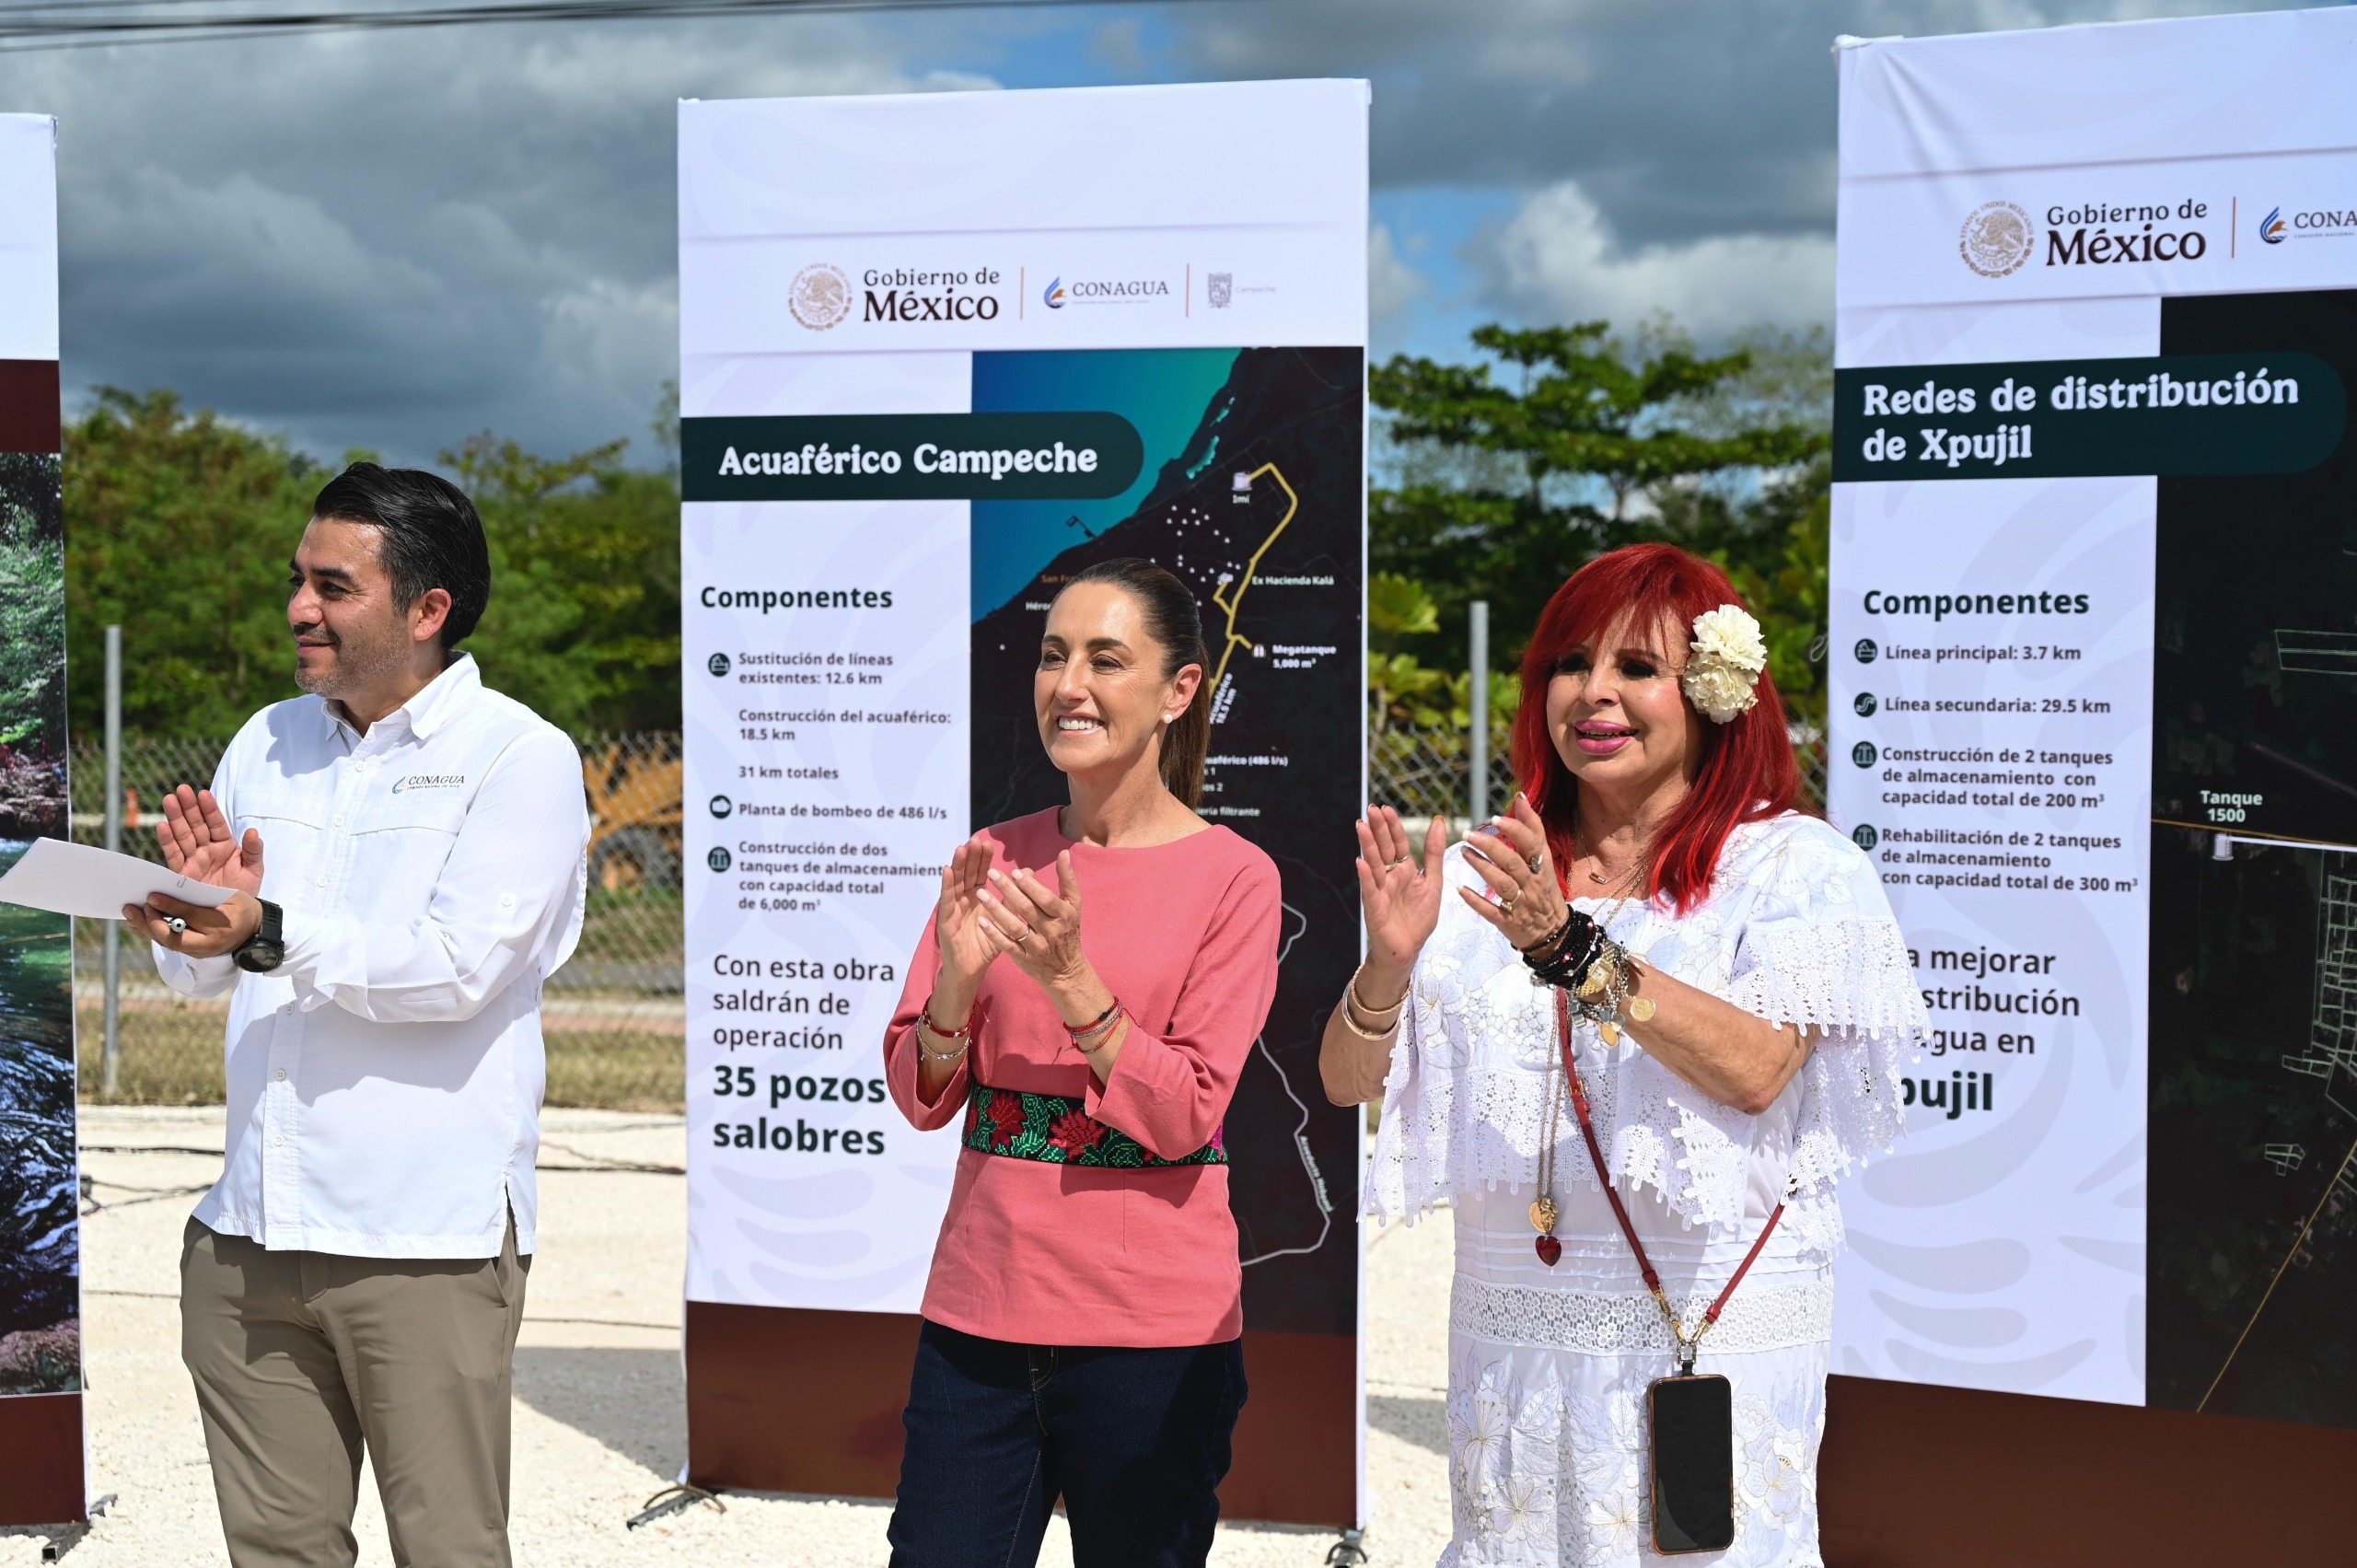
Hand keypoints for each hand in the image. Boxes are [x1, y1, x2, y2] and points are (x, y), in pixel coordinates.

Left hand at [126, 889, 261, 959]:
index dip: (170, 906)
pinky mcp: (191, 952)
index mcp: (222, 926)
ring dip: (145, 928)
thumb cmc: (242, 908)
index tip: (152, 896)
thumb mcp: (231, 896)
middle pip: (174, 938)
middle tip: (136, 908)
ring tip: (130, 913)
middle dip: (151, 923)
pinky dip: (151, 931)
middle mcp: (208, 944)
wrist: (253, 932)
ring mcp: (199, 951)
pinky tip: (138, 921)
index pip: (191, 916)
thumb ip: (203, 895)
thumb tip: (171, 891)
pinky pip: (168, 943)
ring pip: (167, 943)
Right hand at [156, 785, 264, 896]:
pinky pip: (174, 855)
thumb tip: (253, 831)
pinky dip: (168, 841)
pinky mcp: (182, 873)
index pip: (216, 823)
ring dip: (175, 818)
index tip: (203, 794)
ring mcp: (194, 860)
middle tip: (180, 790)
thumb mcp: (254, 870)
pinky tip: (162, 826)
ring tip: (169, 800)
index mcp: (225, 845)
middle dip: (188, 808)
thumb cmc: (244, 891)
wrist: (233, 915)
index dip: (209, 809)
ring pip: (183, 835)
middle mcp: (207, 850)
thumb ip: (254, 851)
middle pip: (196, 825)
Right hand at [929, 836, 1002, 1024]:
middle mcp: (964, 900)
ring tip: (962, 848)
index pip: (980, 874)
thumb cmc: (986, 945)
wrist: (971, 970)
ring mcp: (953, 908)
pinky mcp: (945, 920)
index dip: (983, 859)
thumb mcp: (1004, 919)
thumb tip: (1029, 874)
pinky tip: (947, 870)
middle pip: (967, 874)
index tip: (989, 843)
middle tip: (976, 839)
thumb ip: (1014, 897)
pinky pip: (946, 900)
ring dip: (958, 865)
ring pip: (955, 882)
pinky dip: (946, 884)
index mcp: (977, 898)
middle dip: (971, 857)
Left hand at [977, 853, 1088, 994]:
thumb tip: (1064, 853)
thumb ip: (1067, 879)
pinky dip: (994, 934)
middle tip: (991, 873)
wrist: (1067, 969)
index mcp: (1064, 915)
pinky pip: (1007, 946)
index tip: (1014, 871)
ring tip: (980, 893)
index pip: (1045, 899)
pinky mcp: (1025, 960)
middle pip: (1027, 910)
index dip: (1030, 886)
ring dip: (996, 910)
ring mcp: (1037, 947)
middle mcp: (1051, 931)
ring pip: (1015, 927)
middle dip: (1008, 890)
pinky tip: (981, 921)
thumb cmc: (1069, 929)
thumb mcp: (1074, 904)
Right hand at [1356, 808, 1446, 976]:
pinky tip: (1360, 863)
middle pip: (1383, 849)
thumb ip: (1434, 853)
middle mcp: (1389, 877)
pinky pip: (1369, 889)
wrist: (1408, 949)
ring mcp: (1380, 891)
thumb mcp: (1433, 882)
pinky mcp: (1374, 907)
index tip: (1387, 808)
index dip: (1393, 827)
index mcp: (1404, 870)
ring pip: (1373, 864)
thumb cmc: (1418, 918)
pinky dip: (1366, 877)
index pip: (1398, 843)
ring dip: (1367, 846)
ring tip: (1362, 827)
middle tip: (1372, 809)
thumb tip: (1439, 821)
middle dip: (1378, 829)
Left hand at [1458, 792, 1569, 950]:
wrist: (1553, 933)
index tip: (1495, 818)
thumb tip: (1520, 798)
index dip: (1516, 829)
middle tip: (1469, 834)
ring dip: (1482, 867)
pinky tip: (1461, 889)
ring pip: (1502, 883)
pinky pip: (1492, 911)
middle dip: (1491, 846)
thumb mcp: (1543, 860)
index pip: (1533, 843)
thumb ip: (1532, 831)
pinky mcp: (1510, 922)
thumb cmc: (1543, 889)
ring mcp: (1522, 903)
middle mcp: (1533, 883)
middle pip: (1513, 862)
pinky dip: (1477, 900)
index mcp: (1542, 866)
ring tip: (1464, 852)